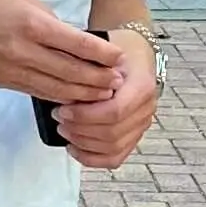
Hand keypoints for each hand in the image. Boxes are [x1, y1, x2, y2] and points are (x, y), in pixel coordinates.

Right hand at [0, 0, 122, 103]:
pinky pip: (41, 93)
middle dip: (100, 78)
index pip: (76, 43)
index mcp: (32, 24)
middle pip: (73, 72)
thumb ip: (44, 13)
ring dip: (86, 93)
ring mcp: (16, 71)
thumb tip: (65, 31)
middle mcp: (27, 51)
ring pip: (59, 88)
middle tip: (119, 81)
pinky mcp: (7, 83)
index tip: (119, 57)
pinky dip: (62, 97)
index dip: (101, 53)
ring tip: (105, 94)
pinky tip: (76, 98)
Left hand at [54, 29, 158, 169]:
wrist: (134, 51)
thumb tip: (64, 88)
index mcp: (142, 85)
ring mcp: (142, 125)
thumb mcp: (105, 49)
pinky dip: (92, 158)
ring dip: (83, 143)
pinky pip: (115, 157)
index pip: (114, 111)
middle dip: (80, 130)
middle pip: (112, 133)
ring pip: (113, 149)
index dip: (85, 115)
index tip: (63, 109)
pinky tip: (74, 147)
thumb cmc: (117, 48)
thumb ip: (90, 69)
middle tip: (59, 118)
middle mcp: (146, 109)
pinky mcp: (134, 136)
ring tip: (64, 130)